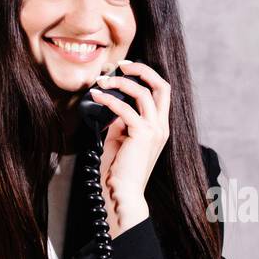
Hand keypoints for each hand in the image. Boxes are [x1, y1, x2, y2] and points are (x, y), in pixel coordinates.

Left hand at [89, 60, 171, 237]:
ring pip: (144, 92)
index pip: (161, 92)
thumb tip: (113, 106)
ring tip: (100, 81)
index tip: (124, 70)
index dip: (145, 76)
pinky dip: (108, 99)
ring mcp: (155, 130)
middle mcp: (162, 126)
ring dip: (120, 82)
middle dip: (142, 70)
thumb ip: (120, 122)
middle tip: (120, 65)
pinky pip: (125, 109)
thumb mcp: (119, 140)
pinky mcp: (143, 135)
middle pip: (162, 85)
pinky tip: (96, 96)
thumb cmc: (119, 170)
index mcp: (160, 127)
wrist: (122, 193)